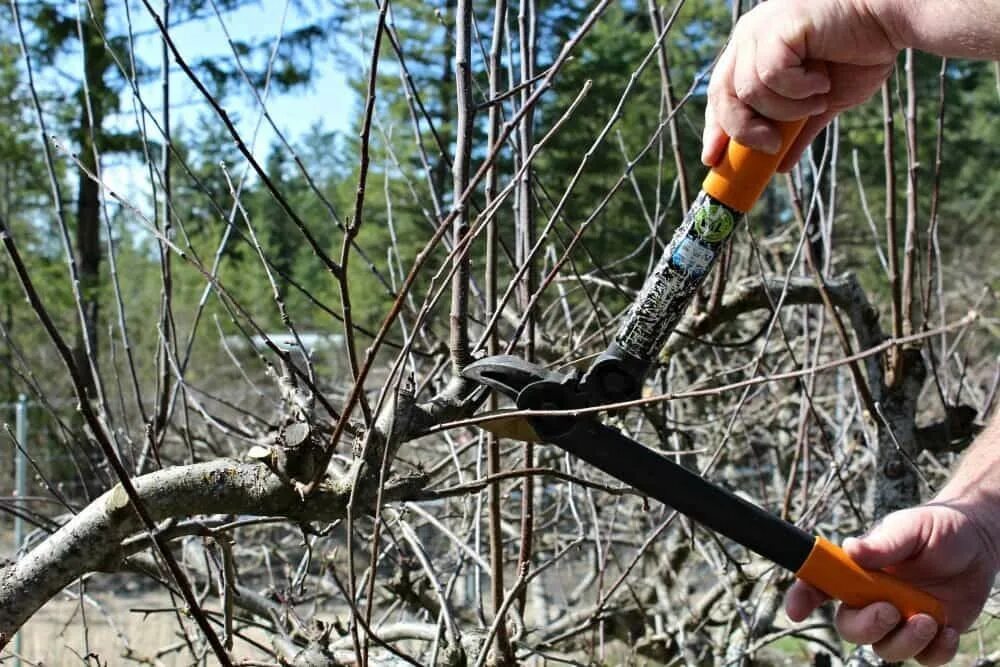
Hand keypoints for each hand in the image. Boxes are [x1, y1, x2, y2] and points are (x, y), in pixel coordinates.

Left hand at [702, 0, 902, 171]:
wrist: (892, 21)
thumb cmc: (860, 54)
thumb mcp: (822, 103)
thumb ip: (796, 131)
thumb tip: (779, 167)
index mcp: (752, 52)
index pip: (719, 95)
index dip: (714, 128)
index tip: (712, 159)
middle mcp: (750, 37)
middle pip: (722, 97)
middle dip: (744, 130)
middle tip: (771, 145)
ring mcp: (761, 29)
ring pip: (750, 91)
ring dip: (787, 108)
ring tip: (817, 99)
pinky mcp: (778, 26)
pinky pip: (771, 75)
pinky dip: (798, 88)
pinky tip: (821, 79)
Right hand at [786, 502, 999, 665]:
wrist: (981, 542)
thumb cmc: (937, 528)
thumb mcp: (911, 527)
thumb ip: (884, 543)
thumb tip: (850, 549)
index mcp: (858, 571)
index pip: (820, 585)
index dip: (802, 599)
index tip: (797, 611)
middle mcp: (873, 598)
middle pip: (850, 627)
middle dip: (865, 626)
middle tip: (888, 610)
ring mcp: (901, 620)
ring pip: (885, 649)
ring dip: (903, 641)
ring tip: (928, 620)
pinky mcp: (930, 636)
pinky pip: (924, 659)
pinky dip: (935, 651)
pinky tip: (949, 630)